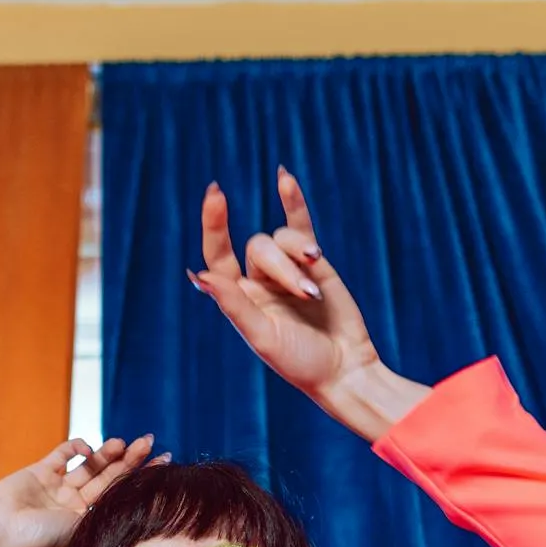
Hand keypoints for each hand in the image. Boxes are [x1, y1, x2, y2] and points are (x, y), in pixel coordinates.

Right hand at [0, 435, 166, 546]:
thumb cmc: (38, 540)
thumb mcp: (81, 532)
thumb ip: (107, 518)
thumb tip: (149, 512)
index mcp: (87, 524)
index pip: (123, 497)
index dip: (144, 479)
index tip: (166, 462)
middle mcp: (75, 506)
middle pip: (110, 478)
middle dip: (131, 459)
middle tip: (150, 441)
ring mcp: (58, 488)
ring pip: (90, 465)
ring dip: (107, 452)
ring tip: (122, 442)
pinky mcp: (40, 471)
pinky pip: (64, 454)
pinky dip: (77, 448)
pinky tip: (86, 449)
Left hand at [187, 167, 380, 402]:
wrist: (345, 368)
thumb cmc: (301, 362)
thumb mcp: (264, 337)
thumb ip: (235, 305)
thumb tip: (200, 275)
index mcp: (238, 300)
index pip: (218, 256)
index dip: (214, 226)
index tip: (216, 194)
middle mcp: (257, 281)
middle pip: (258, 248)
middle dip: (282, 268)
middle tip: (307, 295)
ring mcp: (285, 268)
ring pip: (282, 240)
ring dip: (299, 257)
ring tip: (317, 289)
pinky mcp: (313, 261)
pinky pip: (298, 225)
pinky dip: (292, 202)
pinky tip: (284, 178)